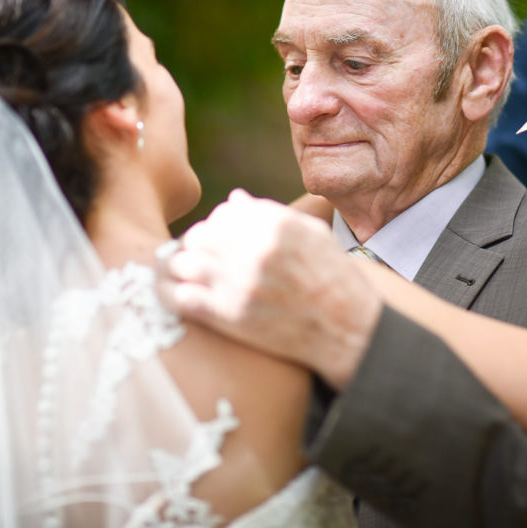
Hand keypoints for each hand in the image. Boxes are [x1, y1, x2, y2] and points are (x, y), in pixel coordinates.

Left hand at [156, 189, 381, 387]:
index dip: (219, 224)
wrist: (347, 329)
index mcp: (276, 225)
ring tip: (194, 275)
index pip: (223, 213)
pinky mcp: (231, 317)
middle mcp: (254, 251)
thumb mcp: (313, 234)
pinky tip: (187, 295)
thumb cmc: (334, 278)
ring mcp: (240, 284)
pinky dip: (179, 293)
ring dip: (185, 268)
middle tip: (205, 256)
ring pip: (184, 263)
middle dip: (199, 244)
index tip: (221, 236)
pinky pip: (183, 297)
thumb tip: (234, 198)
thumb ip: (270, 214)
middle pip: (198, 236)